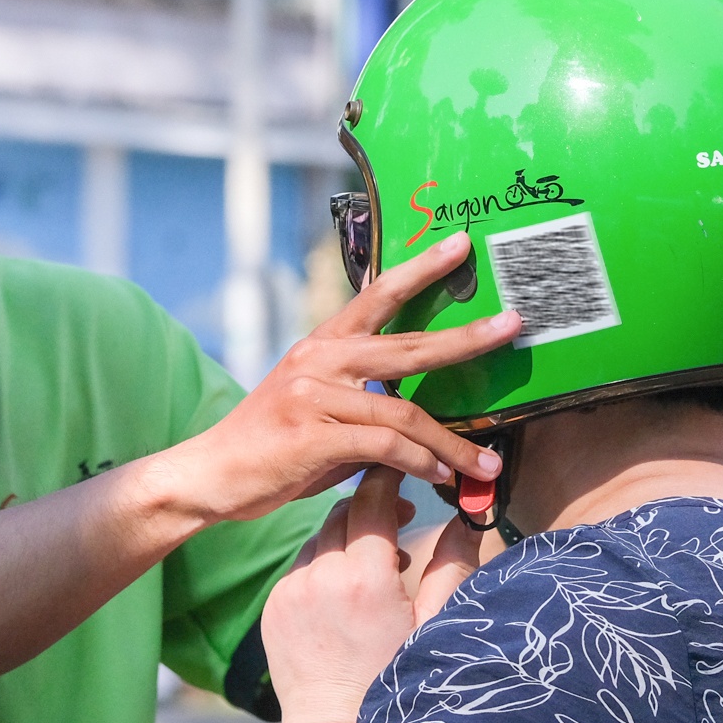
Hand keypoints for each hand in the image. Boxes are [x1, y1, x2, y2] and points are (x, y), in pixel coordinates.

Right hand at [158, 231, 520, 522]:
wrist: (211, 474)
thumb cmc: (272, 445)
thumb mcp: (319, 409)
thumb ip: (365, 406)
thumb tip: (418, 428)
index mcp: (324, 344)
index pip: (378, 295)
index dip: (421, 269)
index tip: (460, 245)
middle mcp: (320, 359)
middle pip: (407, 344)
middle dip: (466, 337)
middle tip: (512, 325)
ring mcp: (314, 394)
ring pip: (404, 410)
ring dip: (452, 442)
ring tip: (487, 462)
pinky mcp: (311, 435)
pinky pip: (383, 445)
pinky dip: (418, 463)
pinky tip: (439, 477)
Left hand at [262, 467, 482, 722]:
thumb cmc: (398, 683)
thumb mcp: (436, 626)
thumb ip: (453, 564)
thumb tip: (469, 515)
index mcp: (364, 578)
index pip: (372, 498)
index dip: (390, 476)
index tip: (406, 468)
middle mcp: (320, 577)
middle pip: (344, 511)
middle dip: (372, 506)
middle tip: (400, 518)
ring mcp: (291, 591)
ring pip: (321, 537)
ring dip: (346, 539)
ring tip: (376, 565)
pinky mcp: (274, 607)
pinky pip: (301, 567)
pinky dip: (323, 566)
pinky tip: (346, 592)